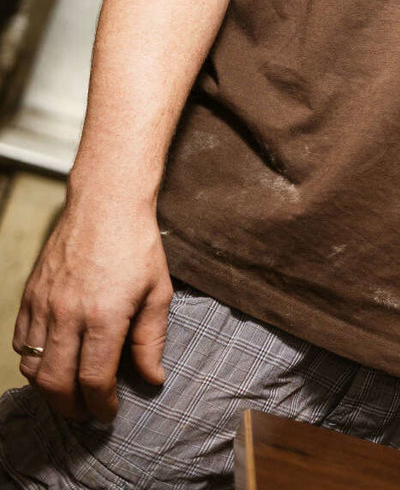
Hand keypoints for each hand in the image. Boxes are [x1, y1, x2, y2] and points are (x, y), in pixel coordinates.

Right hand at [13, 196, 171, 421]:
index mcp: (103, 317)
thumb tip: (152, 378)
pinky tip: (51, 365)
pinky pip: (20, 343)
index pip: (94, 379)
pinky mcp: (29, 297)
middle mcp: (67, 315)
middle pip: (56, 382)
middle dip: (71, 408)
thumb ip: (151, 340)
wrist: (104, 206)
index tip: (110, 413)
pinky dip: (32, 362)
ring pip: (32, 367)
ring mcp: (43, 306)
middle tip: (86, 415)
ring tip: (69, 395)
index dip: (101, 405)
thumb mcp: (158, 293)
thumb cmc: (137, 247)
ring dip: (48, 390)